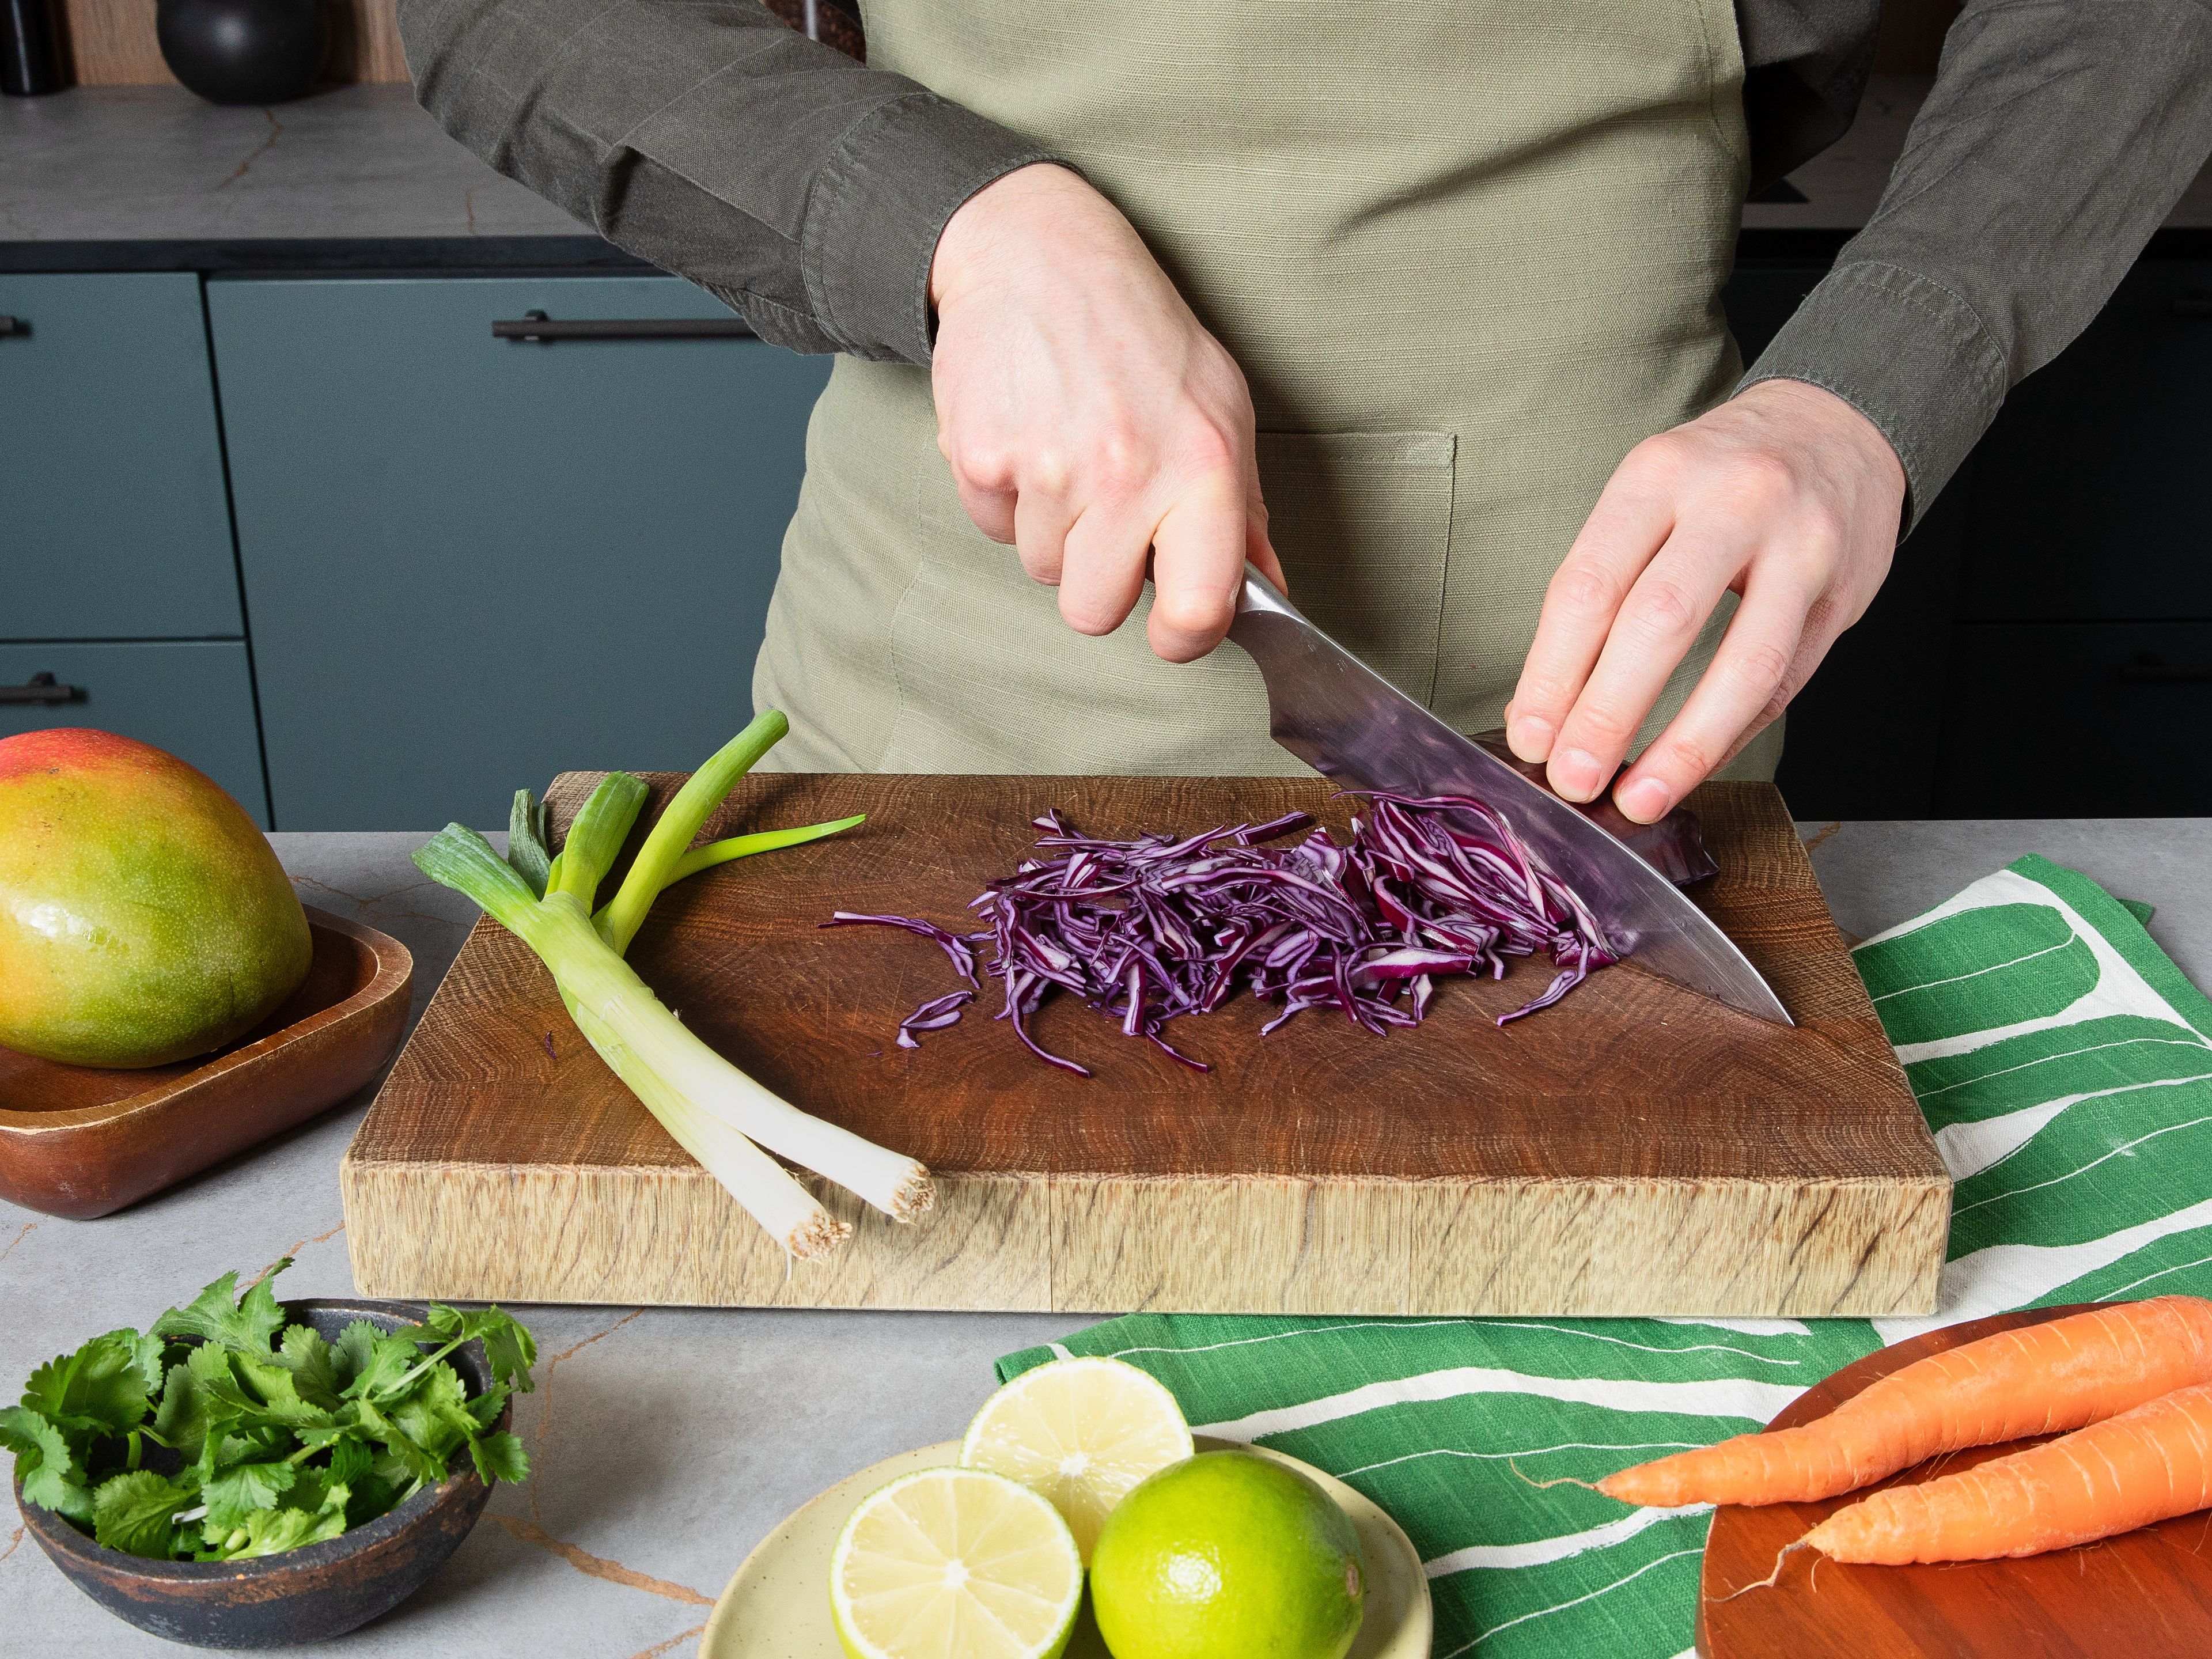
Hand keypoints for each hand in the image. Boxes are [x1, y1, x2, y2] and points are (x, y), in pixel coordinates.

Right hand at [928, 163, 1283, 661]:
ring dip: (1051, 527)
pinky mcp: (981, 457)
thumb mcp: (1221, 411)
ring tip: (1066, 449)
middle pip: (1094, 610)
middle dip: (1095, 575)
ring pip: (1040, 569)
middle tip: (1106, 509)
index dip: (1183, 635)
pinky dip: (1005, 495)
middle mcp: (1126, 473)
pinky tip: (1026, 434)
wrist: (1039, 254)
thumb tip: (1269, 596)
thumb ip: (1244, 515)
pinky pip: (992, 526)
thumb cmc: (1142, 337)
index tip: (1176, 622)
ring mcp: (1047, 467)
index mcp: (1202, 468)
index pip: (1198, 610)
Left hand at [1504, 379, 1905, 821]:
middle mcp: (1733, 501)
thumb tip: (1544, 705)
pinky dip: (1731, 734)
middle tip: (1572, 777)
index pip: (1590, 583)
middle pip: (1660, 622)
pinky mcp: (1842, 593)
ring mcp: (1799, 546)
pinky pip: (1784, 682)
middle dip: (1608, 713)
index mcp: (1658, 475)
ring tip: (1639, 798)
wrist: (1835, 425)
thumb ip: (1601, 587)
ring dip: (1684, 747)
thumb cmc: (1718, 475)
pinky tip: (1692, 767)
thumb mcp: (1648, 496)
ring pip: (1742, 665)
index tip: (1530, 734)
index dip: (1553, 671)